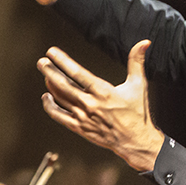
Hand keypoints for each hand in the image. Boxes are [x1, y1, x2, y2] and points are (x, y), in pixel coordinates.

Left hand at [37, 40, 164, 171]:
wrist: (135, 141)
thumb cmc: (137, 114)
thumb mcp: (139, 85)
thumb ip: (137, 62)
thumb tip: (144, 43)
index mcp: (103, 92)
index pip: (78, 73)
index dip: (63, 61)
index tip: (52, 52)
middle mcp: (90, 104)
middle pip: (63, 85)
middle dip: (50, 71)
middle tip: (41, 62)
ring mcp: (83, 117)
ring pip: (60, 98)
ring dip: (50, 85)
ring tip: (45, 74)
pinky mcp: (80, 128)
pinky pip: (60, 116)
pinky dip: (50, 107)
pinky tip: (46, 98)